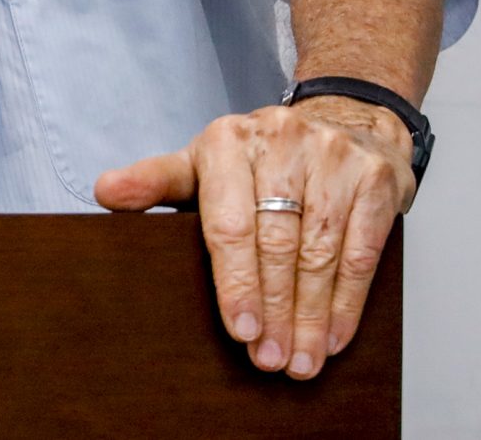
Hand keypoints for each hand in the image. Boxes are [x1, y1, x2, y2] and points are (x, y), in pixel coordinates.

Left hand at [94, 98, 414, 377]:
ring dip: (310, 316)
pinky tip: (332, 336)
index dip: (236, 283)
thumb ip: (156, 182)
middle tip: (269, 359)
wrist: (345, 119)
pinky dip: (347, 302)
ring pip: (320, 252)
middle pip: (277, 243)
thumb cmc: (262, 158)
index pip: (230, 223)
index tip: (241, 331)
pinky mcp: (375, 178)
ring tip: (299, 360)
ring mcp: (332, 156)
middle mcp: (281, 140)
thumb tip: (105, 192)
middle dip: (274, 310)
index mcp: (228, 140)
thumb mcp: (203, 163)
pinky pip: (361, 251)